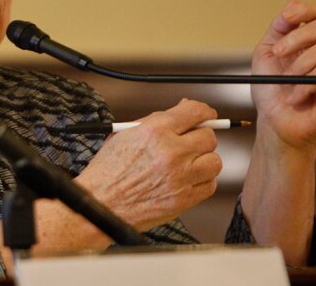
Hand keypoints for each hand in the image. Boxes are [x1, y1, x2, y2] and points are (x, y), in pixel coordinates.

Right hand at [76, 99, 222, 231]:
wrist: (101, 203)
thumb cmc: (108, 170)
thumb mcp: (125, 134)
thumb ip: (156, 120)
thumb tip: (182, 111)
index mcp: (154, 131)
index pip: (194, 112)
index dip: (204, 112)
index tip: (206, 115)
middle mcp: (171, 152)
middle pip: (208, 137)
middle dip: (200, 136)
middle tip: (190, 141)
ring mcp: (180, 177)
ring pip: (214, 161)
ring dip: (204, 159)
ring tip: (189, 162)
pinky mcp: (184, 199)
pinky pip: (209, 185)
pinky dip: (202, 180)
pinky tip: (187, 178)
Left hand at [251, 0, 315, 152]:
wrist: (274, 122)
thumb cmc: (270, 89)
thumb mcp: (267, 53)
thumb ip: (279, 29)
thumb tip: (292, 4)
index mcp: (315, 41)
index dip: (305, 11)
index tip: (286, 18)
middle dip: (297, 37)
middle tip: (278, 53)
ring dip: (299, 65)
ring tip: (287, 82)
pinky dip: (304, 85)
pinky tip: (295, 97)